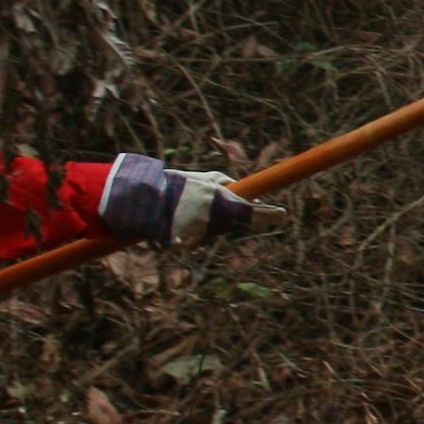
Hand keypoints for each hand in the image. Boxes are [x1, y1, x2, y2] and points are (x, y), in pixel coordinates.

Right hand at [100, 153, 290, 246]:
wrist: (141, 196)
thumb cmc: (173, 185)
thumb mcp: (200, 178)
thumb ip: (222, 183)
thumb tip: (243, 191)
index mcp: (217, 198)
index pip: (247, 209)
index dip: (266, 214)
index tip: (283, 214)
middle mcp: (211, 214)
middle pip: (229, 224)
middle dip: (231, 217)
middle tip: (231, 209)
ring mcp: (197, 229)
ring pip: (208, 234)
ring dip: (202, 227)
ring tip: (185, 213)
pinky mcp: (181, 241)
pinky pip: (188, 244)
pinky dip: (184, 239)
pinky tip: (175, 232)